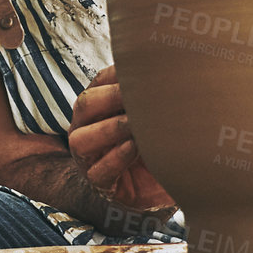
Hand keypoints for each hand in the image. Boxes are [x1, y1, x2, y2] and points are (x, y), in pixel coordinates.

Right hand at [67, 64, 173, 210]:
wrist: (161, 184)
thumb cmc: (157, 143)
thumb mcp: (156, 116)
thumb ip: (155, 96)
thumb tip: (171, 68)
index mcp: (100, 106)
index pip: (101, 81)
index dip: (118, 74)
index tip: (144, 71)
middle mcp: (86, 128)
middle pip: (85, 105)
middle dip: (111, 97)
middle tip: (137, 95)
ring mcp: (88, 157)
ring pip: (81, 139)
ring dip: (109, 129)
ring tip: (134, 126)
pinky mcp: (100, 183)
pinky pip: (99, 172)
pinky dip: (116, 158)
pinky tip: (134, 147)